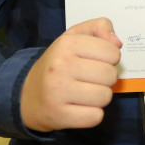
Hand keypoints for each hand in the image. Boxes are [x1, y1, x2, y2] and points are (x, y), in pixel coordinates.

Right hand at [19, 17, 121, 131]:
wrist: (27, 95)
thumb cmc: (58, 64)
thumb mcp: (74, 37)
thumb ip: (100, 27)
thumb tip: (117, 43)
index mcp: (67, 43)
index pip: (112, 52)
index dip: (109, 58)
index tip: (95, 61)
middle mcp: (61, 66)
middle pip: (111, 75)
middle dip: (105, 78)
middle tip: (90, 79)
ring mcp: (58, 92)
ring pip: (105, 97)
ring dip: (100, 97)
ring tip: (84, 93)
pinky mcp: (59, 115)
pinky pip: (96, 117)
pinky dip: (92, 114)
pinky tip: (79, 107)